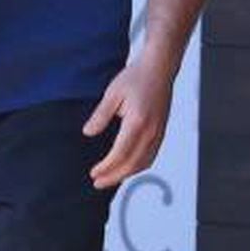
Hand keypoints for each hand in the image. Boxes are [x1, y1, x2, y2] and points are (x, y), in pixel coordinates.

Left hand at [82, 56, 173, 189]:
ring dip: (126, 174)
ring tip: (110, 178)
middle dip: (114, 177)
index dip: (106, 167)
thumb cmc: (137, 77)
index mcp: (137, 123)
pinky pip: (151, 156)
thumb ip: (100, 115)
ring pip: (143, 163)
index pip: (120, 154)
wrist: (160, 68)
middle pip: (132, 164)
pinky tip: (127, 167)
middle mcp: (151, 132)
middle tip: (97, 182)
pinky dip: (138, 166)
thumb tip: (88, 133)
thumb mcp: (112, 93)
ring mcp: (159, 133)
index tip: (93, 173)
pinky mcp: (161, 132)